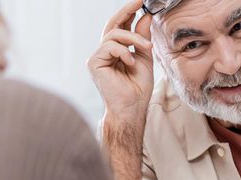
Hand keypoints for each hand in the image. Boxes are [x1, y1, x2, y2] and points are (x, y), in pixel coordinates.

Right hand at [87, 0, 154, 123]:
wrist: (132, 108)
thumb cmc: (137, 88)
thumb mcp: (145, 57)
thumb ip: (142, 38)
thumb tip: (146, 17)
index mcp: (116, 50)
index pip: (121, 26)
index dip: (129, 12)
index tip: (141, 2)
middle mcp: (105, 51)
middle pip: (112, 24)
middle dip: (126, 11)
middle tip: (139, 2)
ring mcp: (98, 56)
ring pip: (114, 34)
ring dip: (134, 38)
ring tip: (146, 47)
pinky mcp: (94, 62)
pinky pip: (109, 46)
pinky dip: (124, 52)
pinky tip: (131, 62)